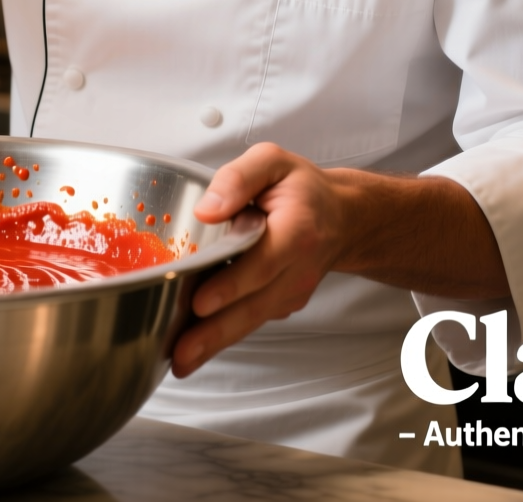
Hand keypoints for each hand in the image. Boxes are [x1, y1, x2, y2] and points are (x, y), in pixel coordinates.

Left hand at [171, 143, 506, 377]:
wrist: (341, 219)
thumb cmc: (301, 190)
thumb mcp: (272, 162)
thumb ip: (238, 178)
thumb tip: (207, 210)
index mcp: (296, 230)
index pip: (262, 262)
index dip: (232, 284)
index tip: (201, 302)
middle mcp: (297, 268)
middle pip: (254, 305)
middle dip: (216, 332)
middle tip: (182, 353)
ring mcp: (291, 292)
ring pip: (251, 320)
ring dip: (216, 343)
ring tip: (181, 361)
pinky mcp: (281, 304)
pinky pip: (251, 320)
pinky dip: (223, 335)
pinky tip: (194, 347)